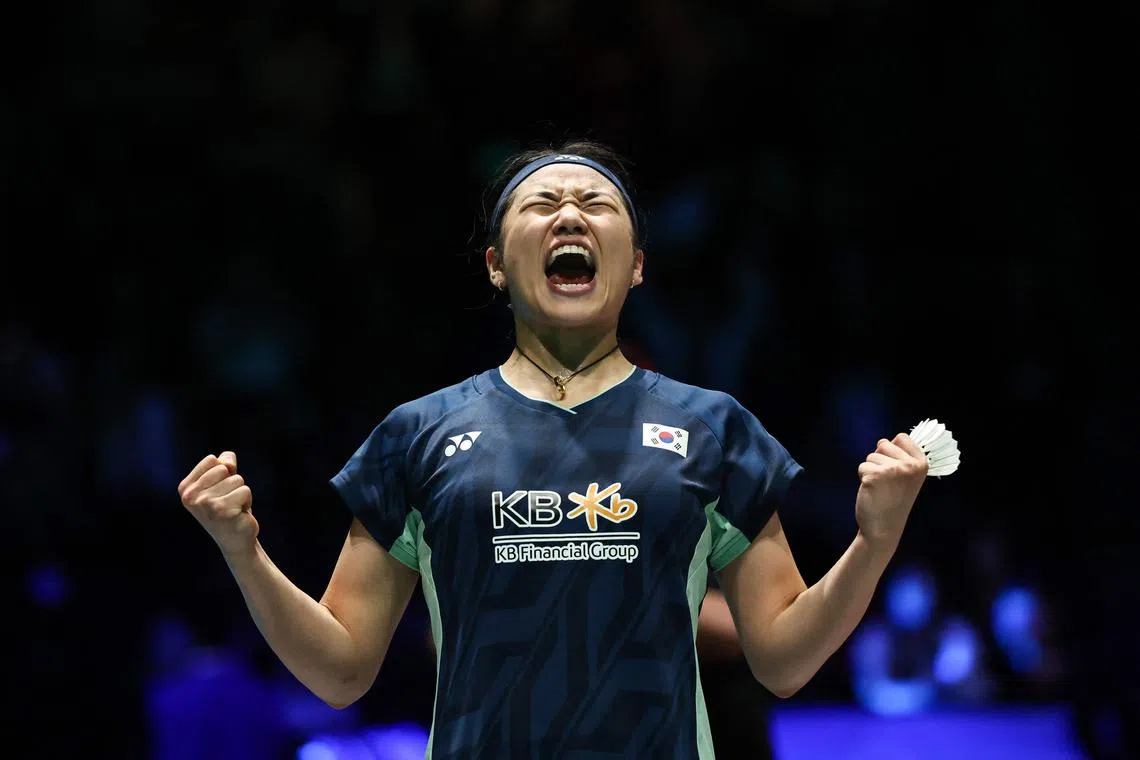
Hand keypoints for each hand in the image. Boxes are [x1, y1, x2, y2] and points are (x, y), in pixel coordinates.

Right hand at [178, 451, 258, 555]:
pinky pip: (245, 491)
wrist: (235, 540)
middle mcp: (191, 496)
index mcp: (186, 488)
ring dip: (241, 493)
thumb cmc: (229, 508)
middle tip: (228, 501)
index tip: (219, 490)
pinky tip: (239, 514)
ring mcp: (205, 504)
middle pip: (225, 469)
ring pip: (237, 480)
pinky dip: (247, 501)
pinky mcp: (222, 511)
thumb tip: (228, 459)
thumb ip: (224, 465)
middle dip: (233, 483)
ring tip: (233, 508)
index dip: (223, 472)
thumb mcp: (223, 483)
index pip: (212, 460)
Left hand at [854, 433, 927, 552]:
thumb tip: (886, 440)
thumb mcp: (907, 478)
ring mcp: (892, 470)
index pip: (902, 437)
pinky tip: (873, 492)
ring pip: (871, 456)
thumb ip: (902, 458)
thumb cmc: (894, 501)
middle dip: (879, 460)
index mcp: (921, 464)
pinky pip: (862, 467)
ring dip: (871, 470)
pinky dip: (863, 478)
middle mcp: (909, 466)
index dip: (892, 450)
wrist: (884, 529)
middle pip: (884, 444)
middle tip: (887, 482)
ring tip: (881, 488)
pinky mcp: (874, 476)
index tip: (896, 469)